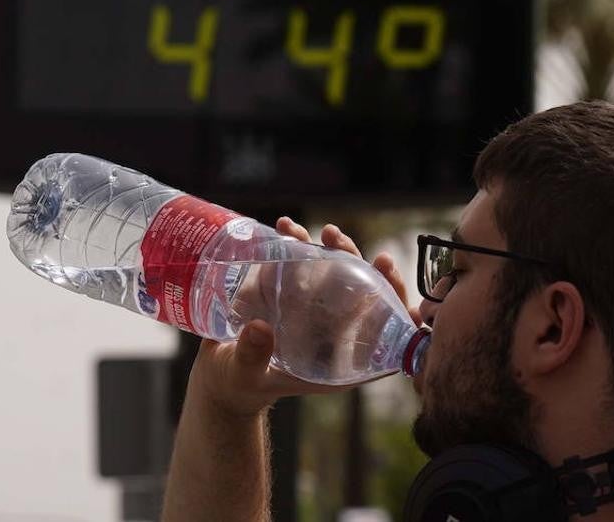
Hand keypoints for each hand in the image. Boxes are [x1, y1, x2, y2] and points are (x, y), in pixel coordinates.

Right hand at [185, 217, 417, 417]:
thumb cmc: (237, 386)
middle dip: (366, 267)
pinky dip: (299, 243)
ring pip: (341, 276)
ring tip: (326, 232)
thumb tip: (260, 328)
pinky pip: (305, 265)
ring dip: (339, 249)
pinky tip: (285, 226)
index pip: (382, 336)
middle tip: (345, 245)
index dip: (396, 308)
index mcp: (337, 362)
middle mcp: (334, 334)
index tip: (388, 277)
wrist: (217, 376)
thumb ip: (252, 357)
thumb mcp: (245, 376)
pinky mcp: (292, 294)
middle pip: (367, 298)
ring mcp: (315, 312)